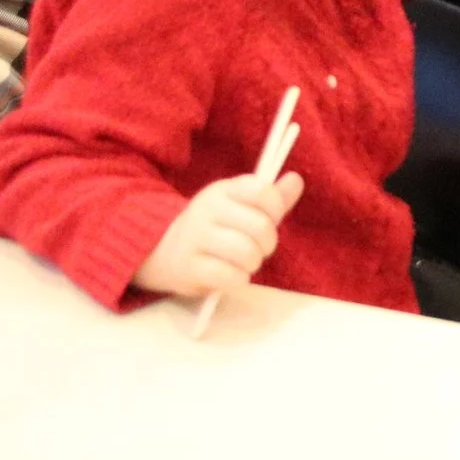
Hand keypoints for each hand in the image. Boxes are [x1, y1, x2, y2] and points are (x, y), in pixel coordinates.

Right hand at [134, 172, 305, 299]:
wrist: (163, 251)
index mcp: (222, 190)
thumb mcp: (240, 207)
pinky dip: (238, 280)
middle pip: (261, 226)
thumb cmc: (214, 229)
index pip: (262, 191)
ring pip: (247, 253)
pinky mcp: (188, 266)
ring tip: (243, 263)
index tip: (269, 219)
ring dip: (253, 264)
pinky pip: (231, 276)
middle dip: (267, 244)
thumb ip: (271, 198)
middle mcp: (206, 209)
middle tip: (258, 249)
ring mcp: (194, 237)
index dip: (275, 209)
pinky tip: (229, 276)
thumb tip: (296, 180)